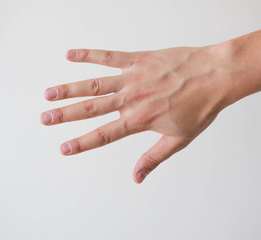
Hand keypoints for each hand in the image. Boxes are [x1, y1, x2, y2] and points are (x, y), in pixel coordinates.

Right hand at [40, 45, 231, 182]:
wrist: (216, 76)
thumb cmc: (201, 107)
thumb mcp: (179, 139)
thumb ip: (154, 157)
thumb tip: (137, 177)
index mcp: (140, 120)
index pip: (104, 134)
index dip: (82, 143)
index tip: (63, 147)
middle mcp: (131, 99)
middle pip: (91, 108)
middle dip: (65, 115)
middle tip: (44, 118)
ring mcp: (133, 77)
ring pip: (94, 84)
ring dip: (69, 89)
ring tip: (49, 93)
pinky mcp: (139, 59)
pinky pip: (109, 56)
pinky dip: (89, 55)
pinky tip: (71, 55)